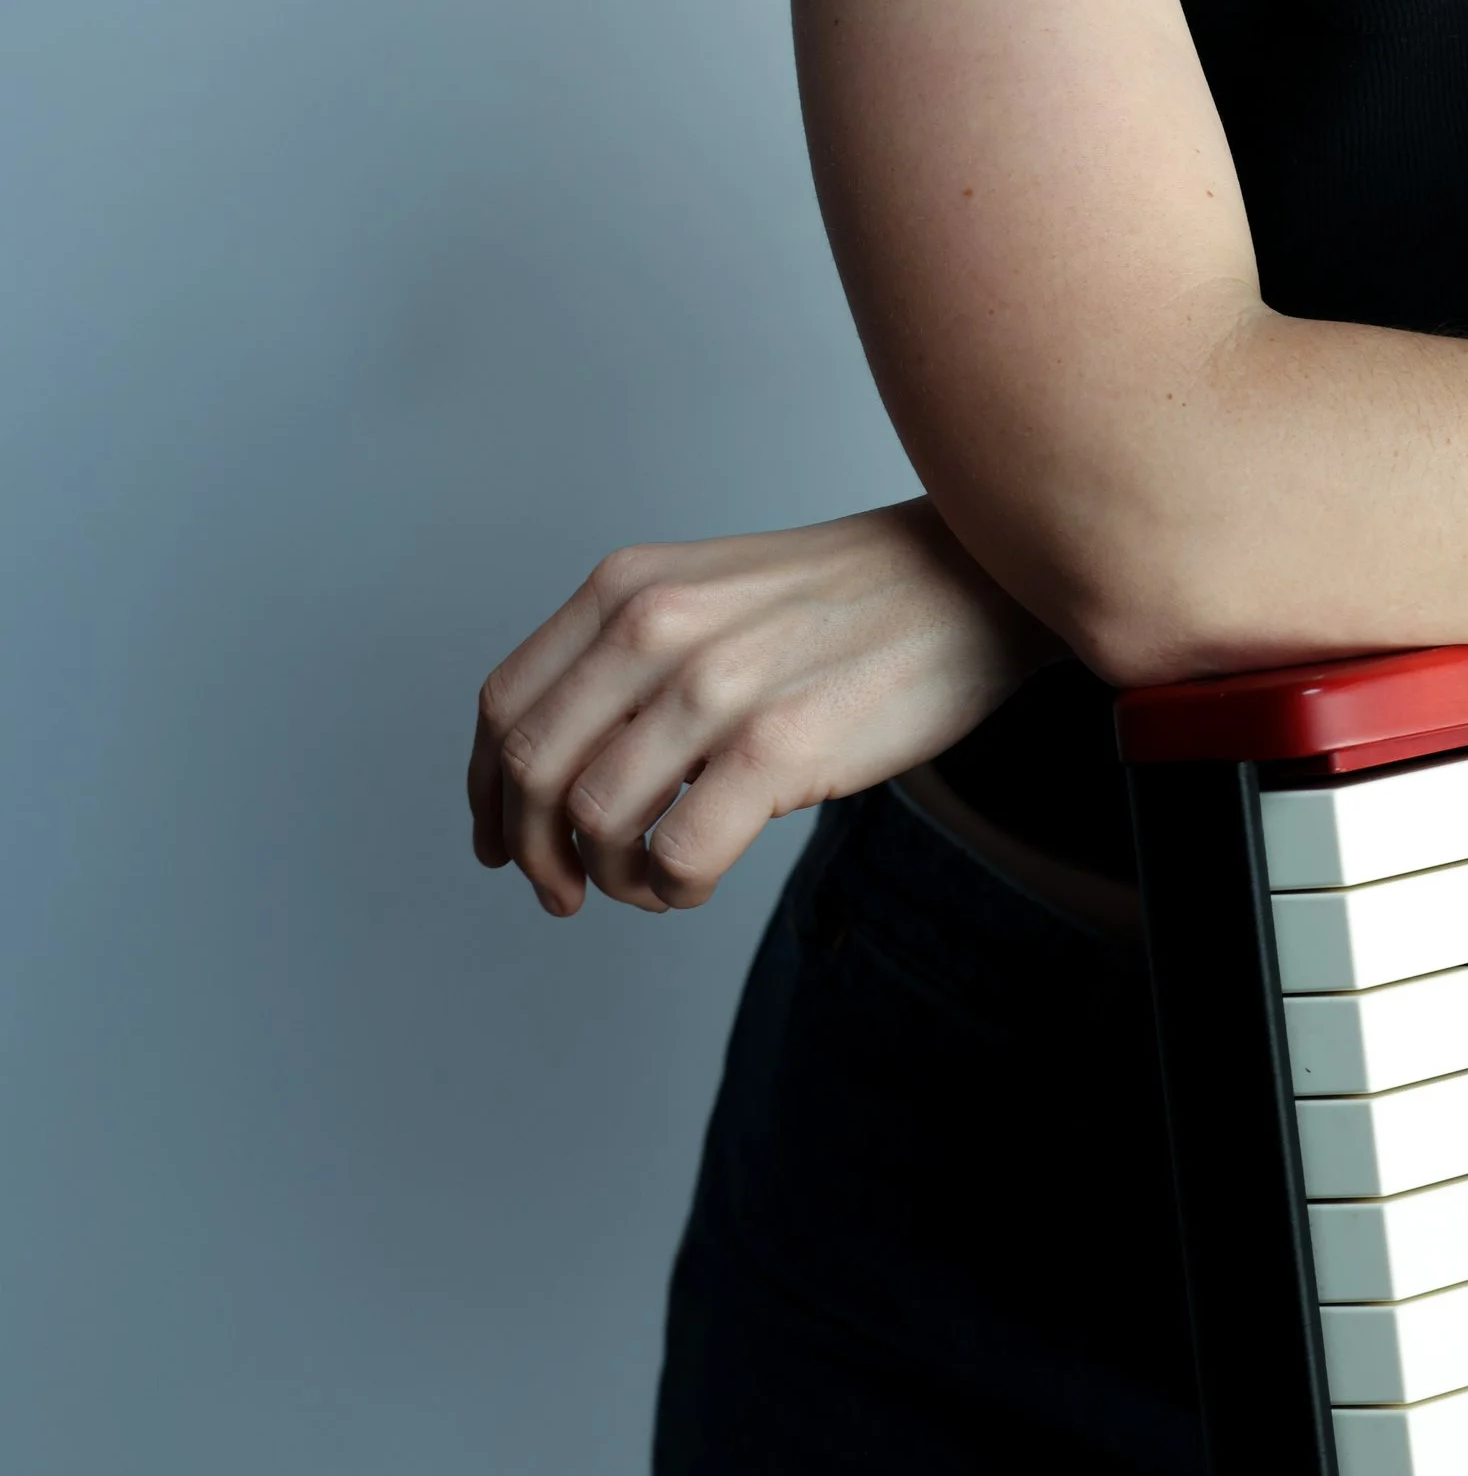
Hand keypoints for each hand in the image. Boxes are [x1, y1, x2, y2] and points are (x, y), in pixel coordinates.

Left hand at [468, 501, 1057, 914]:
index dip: (487, 794)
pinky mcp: (780, 747)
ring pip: (594, 821)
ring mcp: (717, 686)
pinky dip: (671, 888)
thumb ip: (630, 655)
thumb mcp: (711, 592)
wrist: (972, 582)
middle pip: (531, 771)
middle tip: (565, 893)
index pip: (503, 706)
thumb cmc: (848, 601)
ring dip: (610, 877)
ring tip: (654, 879)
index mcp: (628, 586)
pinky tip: (698, 878)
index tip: (501, 843)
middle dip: (533, 853)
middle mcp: (657, 626)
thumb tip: (557, 771)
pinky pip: (676, 855)